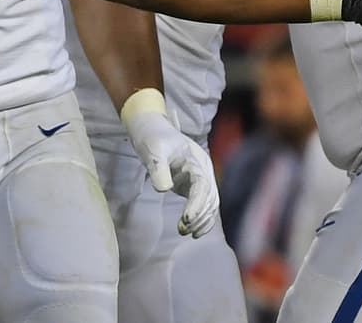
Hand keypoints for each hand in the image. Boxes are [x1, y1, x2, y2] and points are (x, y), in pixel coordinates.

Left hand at [124, 104, 219, 237]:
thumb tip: (164, 189)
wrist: (151, 129)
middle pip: (210, 197)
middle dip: (199, 216)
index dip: (197, 204)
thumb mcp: (153, 151)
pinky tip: (193, 232)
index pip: (202, 186)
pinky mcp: (194, 185)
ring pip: (210, 204)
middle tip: (183, 229)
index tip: (186, 218)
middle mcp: (203, 170)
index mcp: (196, 160)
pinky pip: (203, 205)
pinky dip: (201, 219)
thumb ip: (158, 169)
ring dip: (201, 220)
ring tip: (186, 232)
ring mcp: (200, 178)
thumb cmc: (152, 137)